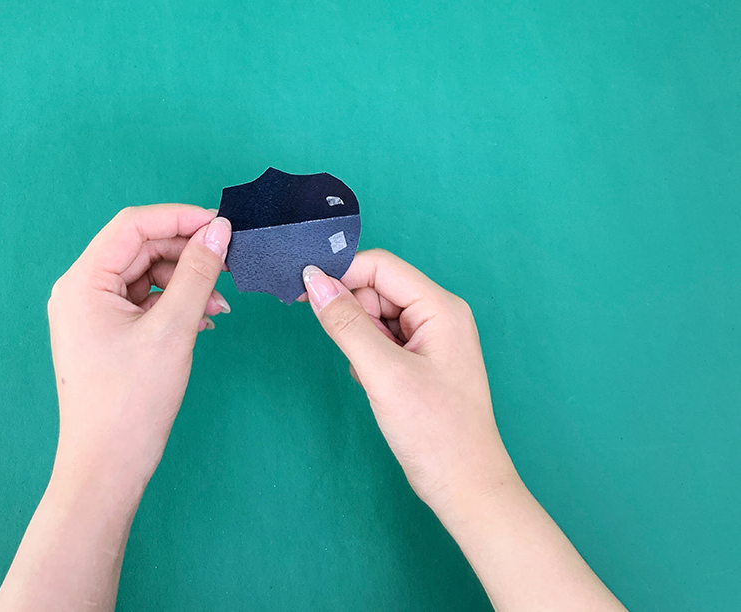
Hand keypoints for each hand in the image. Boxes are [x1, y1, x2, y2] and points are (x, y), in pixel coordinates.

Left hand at [47, 204, 231, 492]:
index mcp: (83, 281)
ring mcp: (92, 313)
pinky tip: (204, 320)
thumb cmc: (132, 399)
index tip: (224, 225)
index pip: (133, 226)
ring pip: (146, 275)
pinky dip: (175, 304)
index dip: (180, 218)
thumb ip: (197, 274)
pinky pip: (144, 302)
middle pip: (140, 248)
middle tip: (229, 265)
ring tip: (219, 304)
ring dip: (186, 282)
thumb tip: (219, 231)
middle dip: (186, 253)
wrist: (107, 465)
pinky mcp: (106, 333)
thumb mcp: (172, 330)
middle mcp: (81, 290)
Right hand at [301, 250, 516, 520]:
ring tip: (372, 378)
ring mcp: (432, 338)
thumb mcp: (383, 373)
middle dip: (352, 315)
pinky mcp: (422, 361)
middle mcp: (439, 315)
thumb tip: (313, 281)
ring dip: (360, 341)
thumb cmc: (434, 431)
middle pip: (377, 289)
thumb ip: (345, 323)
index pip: (380, 267)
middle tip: (353, 356)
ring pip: (377, 317)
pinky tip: (378, 387)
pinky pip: (384, 341)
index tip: (302, 296)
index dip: (341, 274)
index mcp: (440, 307)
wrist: (465, 486)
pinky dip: (369, 358)